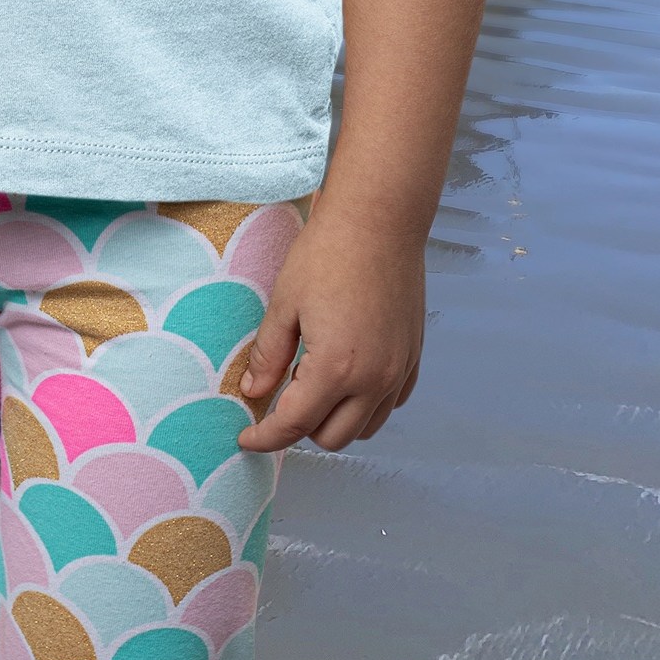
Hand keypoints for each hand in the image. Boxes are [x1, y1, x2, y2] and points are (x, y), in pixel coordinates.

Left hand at [235, 198, 425, 452]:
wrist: (379, 221)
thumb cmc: (327, 254)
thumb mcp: (284, 304)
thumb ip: (268, 356)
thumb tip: (254, 393)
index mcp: (335, 368)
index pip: (294, 425)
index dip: (264, 438)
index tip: (246, 438)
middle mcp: (374, 379)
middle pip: (332, 437)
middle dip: (300, 428)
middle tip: (280, 394)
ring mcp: (398, 370)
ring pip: (365, 428)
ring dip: (334, 419)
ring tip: (312, 381)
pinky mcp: (413, 357)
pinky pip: (390, 404)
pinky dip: (366, 404)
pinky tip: (346, 376)